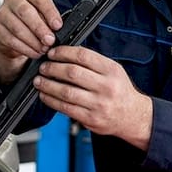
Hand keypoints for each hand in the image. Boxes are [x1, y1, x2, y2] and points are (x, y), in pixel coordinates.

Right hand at [0, 0, 62, 83]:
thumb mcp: (44, 17)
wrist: (14, 33)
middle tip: (50, 40)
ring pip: (17, 27)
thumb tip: (58, 29)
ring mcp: (2, 13)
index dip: (50, 12)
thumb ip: (50, 20)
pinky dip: (24, 48)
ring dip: (32, 41)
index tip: (58, 26)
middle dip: (39, 28)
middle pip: (25, 11)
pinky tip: (34, 52)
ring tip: (43, 49)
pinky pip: (10, 39)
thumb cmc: (33, 22)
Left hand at [35, 46, 152, 149]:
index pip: (83, 56)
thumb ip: (93, 63)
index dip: (63, 52)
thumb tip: (64, 54)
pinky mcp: (90, 118)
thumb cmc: (119, 91)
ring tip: (39, 81)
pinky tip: (45, 95)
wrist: (131, 116)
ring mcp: (98, 104)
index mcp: (111, 70)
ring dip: (48, 85)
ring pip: (66, 92)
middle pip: (72, 73)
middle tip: (43, 67)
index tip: (52, 53)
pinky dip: (51, 100)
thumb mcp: (113, 71)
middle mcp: (106, 86)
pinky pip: (65, 108)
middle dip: (52, 68)